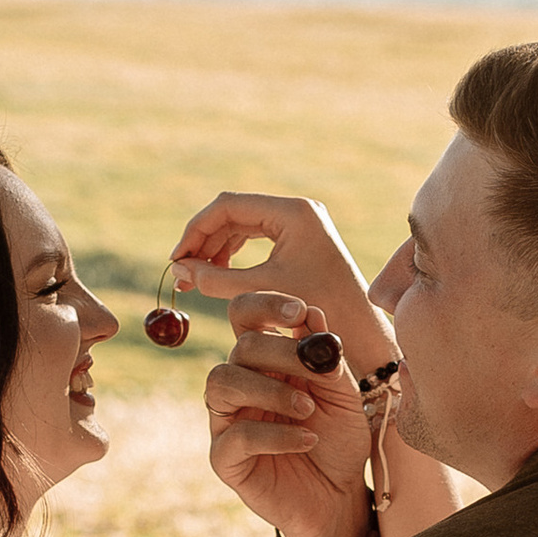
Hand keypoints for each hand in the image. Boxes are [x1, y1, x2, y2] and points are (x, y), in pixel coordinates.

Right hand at [170, 192, 394, 380]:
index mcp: (293, 212)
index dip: (196, 230)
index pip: (228, 206)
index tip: (178, 259)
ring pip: (242, 224)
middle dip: (205, 241)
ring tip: (197, 278)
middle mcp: (297, 210)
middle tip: (183, 273)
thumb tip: (178, 270)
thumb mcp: (262, 293)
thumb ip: (216, 279)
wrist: (360, 330)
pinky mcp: (300, 238)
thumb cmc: (316, 311)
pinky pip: (256, 236)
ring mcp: (300, 222)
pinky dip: (234, 254)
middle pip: (234, 212)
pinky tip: (219, 276)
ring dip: (217, 248)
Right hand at [204, 288, 372, 536]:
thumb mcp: (343, 395)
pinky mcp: (225, 459)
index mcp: (266, 361)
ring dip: (270, 390)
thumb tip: (311, 313)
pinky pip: (234, 436)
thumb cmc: (338, 441)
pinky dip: (275, 434)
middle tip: (318, 371)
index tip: (299, 311)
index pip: (246, 316)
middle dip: (281, 353)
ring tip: (308, 410)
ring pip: (221, 382)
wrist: (340, 497)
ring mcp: (228, 420)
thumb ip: (327, 357)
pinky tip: (307, 439)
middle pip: (240, 347)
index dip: (265, 305)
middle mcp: (241, 384)